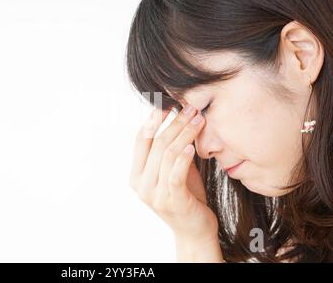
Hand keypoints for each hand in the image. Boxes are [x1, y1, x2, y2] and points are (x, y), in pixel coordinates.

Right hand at [129, 106, 218, 241]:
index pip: (141, 140)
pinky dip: (184, 157)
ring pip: (168, 154)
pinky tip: (192, 145)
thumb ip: (169, 150)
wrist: (194, 230)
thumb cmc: (186, 196)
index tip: (169, 104)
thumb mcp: (172, 170)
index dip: (153, 120)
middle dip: (175, 122)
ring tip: (199, 120)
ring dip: (185, 133)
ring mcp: (154, 194)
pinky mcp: (172, 200)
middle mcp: (141, 184)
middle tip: (191, 108)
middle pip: (157, 144)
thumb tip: (176, 117)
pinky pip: (176, 173)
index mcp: (136, 175)